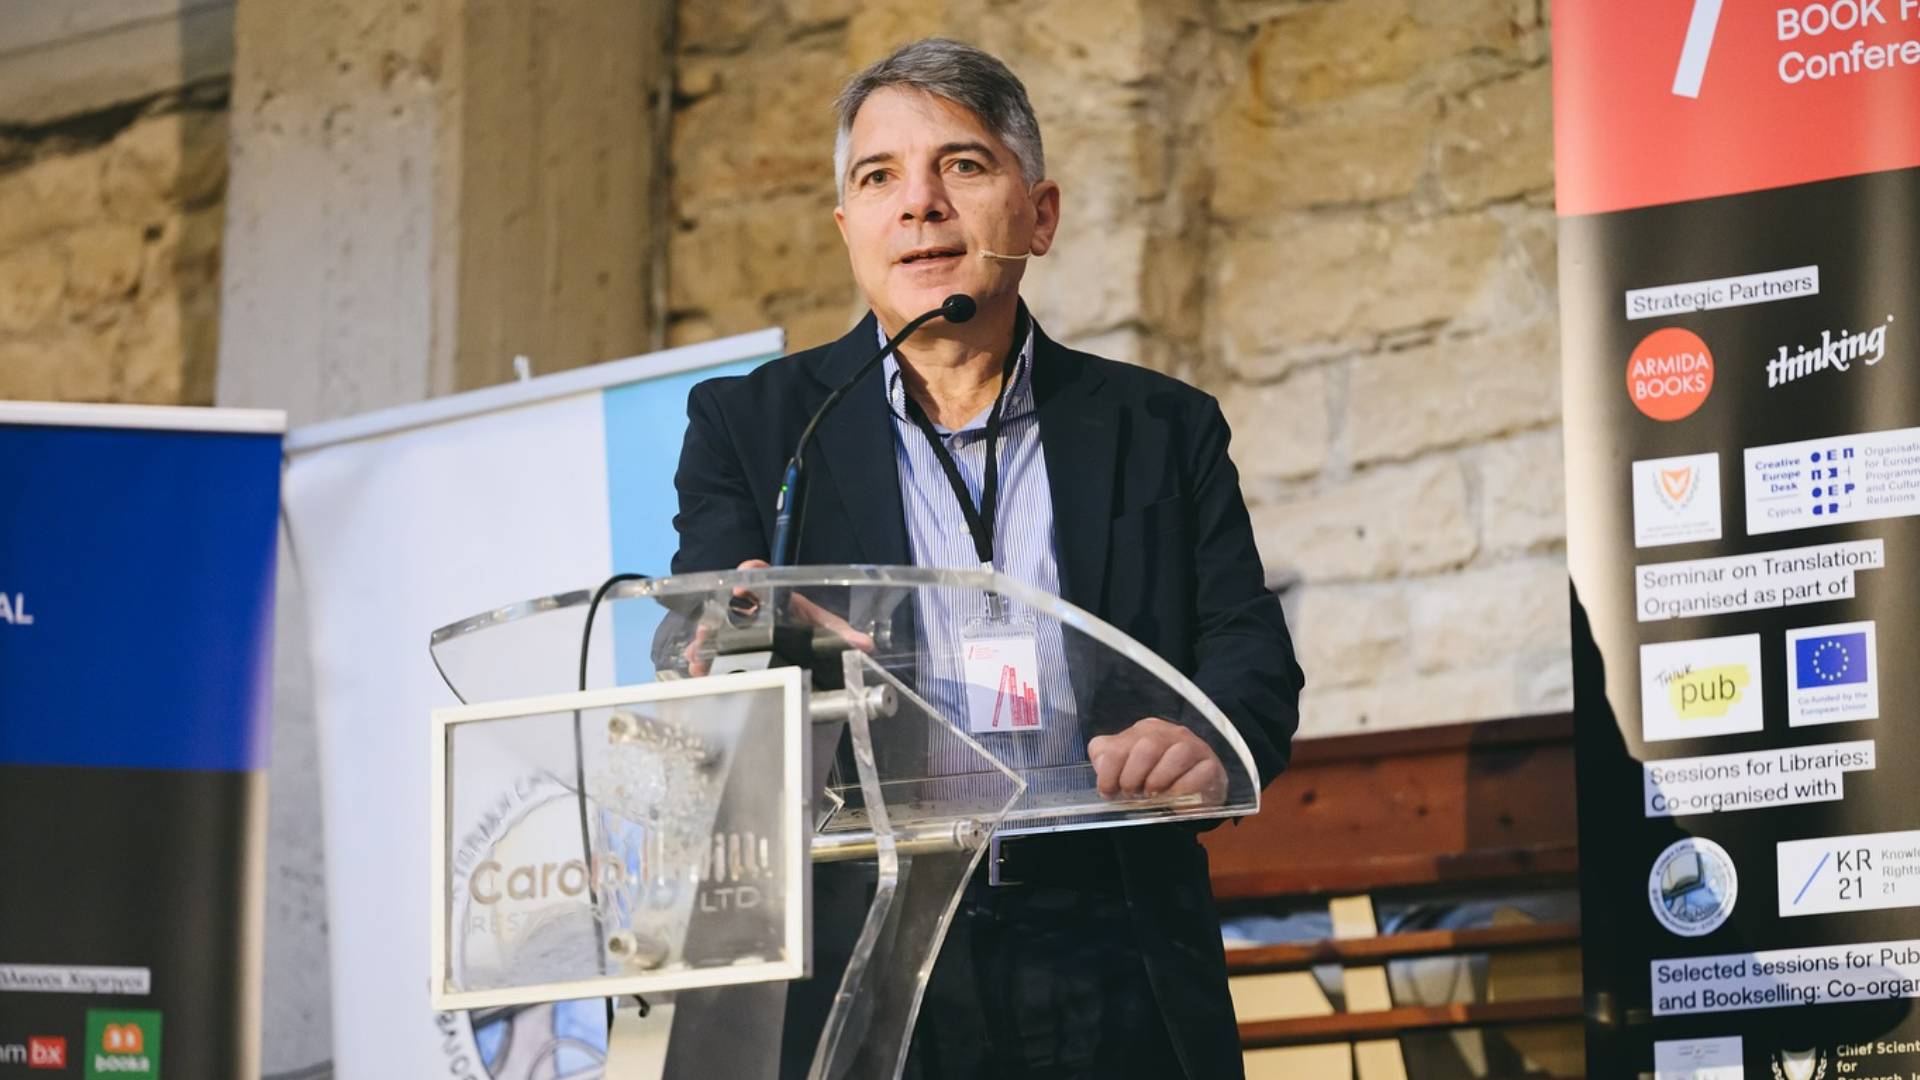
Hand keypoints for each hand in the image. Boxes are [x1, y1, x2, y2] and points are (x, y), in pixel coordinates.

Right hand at [684, 559, 873, 675]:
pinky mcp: (731, 651)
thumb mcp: (826, 630)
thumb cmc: (811, 629)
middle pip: (727, 604)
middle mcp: (752, 608)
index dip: (748, 573)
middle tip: (708, 631)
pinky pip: (712, 652)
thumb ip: (843, 636)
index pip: (756, 572)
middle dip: (716, 617)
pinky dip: (702, 662)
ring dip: (706, 640)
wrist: (804, 649)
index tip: (741, 588)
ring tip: (697, 654)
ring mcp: (738, 629)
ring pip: (715, 629)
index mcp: (774, 595)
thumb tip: (865, 645)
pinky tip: (698, 671)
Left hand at [1087, 717, 1227, 805]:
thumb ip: (1107, 758)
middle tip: (1133, 793)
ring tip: (1153, 794)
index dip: (1108, 773)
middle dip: (1133, 777)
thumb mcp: (1127, 766)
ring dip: (1158, 781)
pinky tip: (1173, 798)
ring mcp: (1193, 746)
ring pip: (1175, 755)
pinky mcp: (1211, 765)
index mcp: (1144, 730)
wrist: (1196, 790)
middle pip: (1146, 748)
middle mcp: (1169, 733)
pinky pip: (1197, 775)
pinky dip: (1181, 790)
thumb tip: (1100, 762)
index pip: (1116, 746)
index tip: (1109, 791)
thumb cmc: (1157, 776)